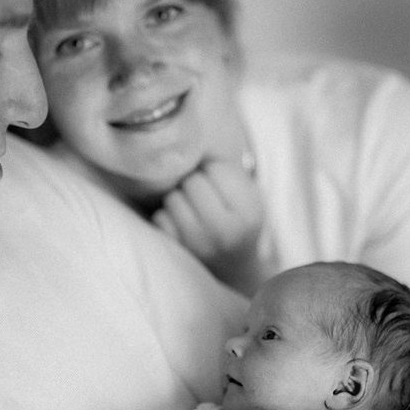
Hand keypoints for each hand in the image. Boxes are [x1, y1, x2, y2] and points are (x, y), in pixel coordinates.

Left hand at [152, 158, 264, 292]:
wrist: (235, 268)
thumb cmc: (239, 221)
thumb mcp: (248, 196)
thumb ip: (226, 170)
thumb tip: (187, 141)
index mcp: (249, 213)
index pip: (216, 169)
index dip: (213, 170)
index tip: (216, 181)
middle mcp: (225, 231)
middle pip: (192, 182)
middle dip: (194, 182)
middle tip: (201, 193)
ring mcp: (199, 245)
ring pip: (173, 198)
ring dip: (178, 197)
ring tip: (191, 207)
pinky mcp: (178, 254)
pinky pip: (160, 217)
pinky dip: (166, 216)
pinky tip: (180, 222)